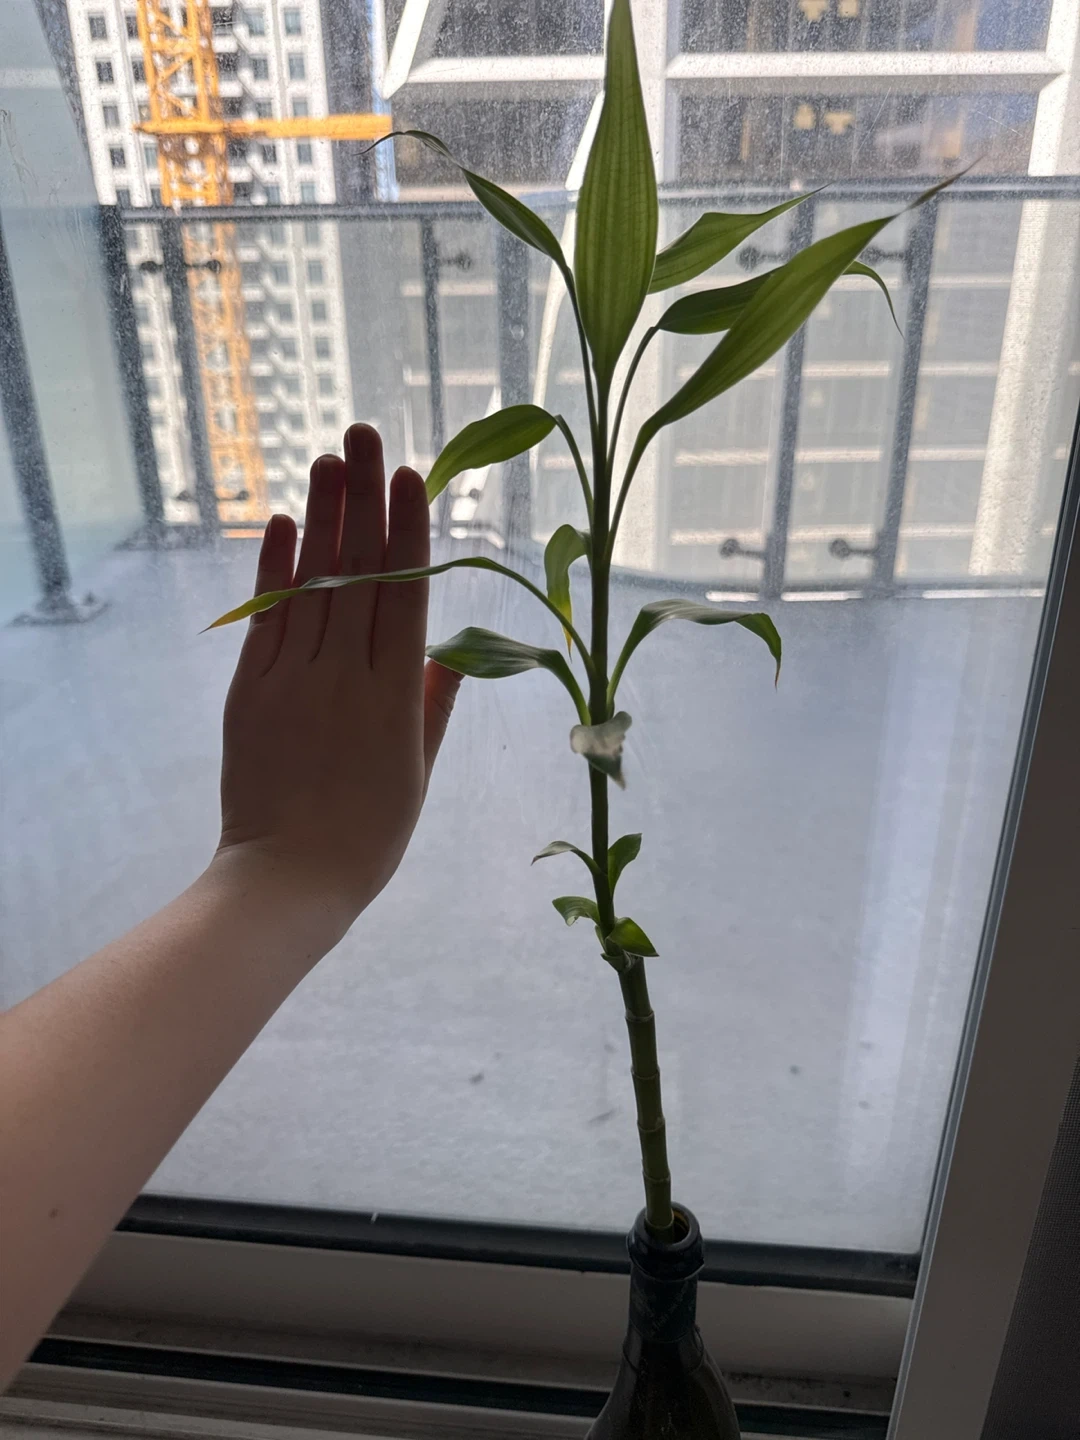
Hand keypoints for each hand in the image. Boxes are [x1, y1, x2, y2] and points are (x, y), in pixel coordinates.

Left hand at [215, 424, 460, 942]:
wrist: (288, 880)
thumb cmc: (369, 836)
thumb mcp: (419, 772)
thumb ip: (435, 704)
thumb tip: (457, 650)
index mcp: (396, 696)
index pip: (405, 594)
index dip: (408, 530)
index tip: (411, 476)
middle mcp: (346, 675)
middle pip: (360, 572)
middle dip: (363, 498)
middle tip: (363, 433)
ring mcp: (295, 679)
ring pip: (314, 583)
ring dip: (322, 517)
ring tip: (328, 458)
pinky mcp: (252, 690)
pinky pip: (267, 618)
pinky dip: (276, 569)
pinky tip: (288, 523)